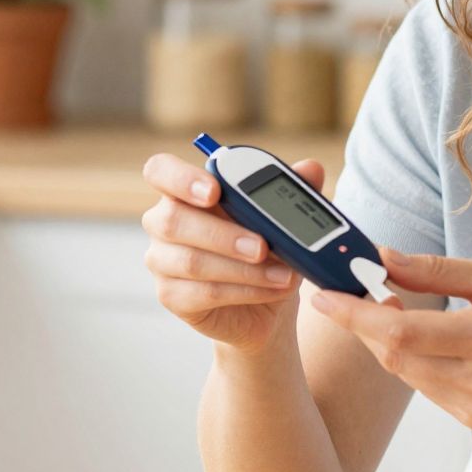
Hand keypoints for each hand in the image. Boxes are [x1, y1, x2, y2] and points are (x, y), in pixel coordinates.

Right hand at [140, 152, 314, 351]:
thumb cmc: (266, 250)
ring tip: (283, 274)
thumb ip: (293, 190)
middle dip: (223, 233)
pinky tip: (272, 289)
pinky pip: (204, 293)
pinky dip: (245, 291)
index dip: (181, 177)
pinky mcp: (172, 296)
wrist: (267, 303)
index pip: (160, 171)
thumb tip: (311, 168)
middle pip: (173, 220)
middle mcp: (164, 223)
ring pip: (191, 261)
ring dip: (244, 268)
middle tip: (263, 246)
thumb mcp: (284, 219)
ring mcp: (162, 261)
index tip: (215, 191)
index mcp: (184, 190)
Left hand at [308, 250, 471, 428]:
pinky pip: (428, 388)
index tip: (324, 295)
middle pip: (393, 356)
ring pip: (406, 374)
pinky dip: (416, 360)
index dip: (355, 314)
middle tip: (356, 291)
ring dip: (389, 341)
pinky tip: (431, 338)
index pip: (400, 330)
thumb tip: (384, 258)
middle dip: (365, 324)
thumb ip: (438, 270)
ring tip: (393, 307)